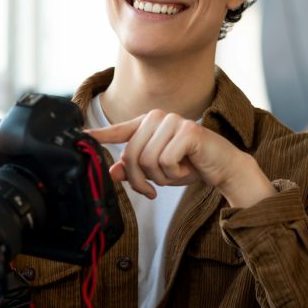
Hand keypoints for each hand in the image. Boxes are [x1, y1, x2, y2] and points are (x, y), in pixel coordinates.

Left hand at [86, 110, 274, 207]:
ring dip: (161, 177)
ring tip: (176, 173)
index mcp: (149, 123)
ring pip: (147, 160)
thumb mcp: (158, 172)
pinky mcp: (188, 131)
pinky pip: (166, 161)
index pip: (120, 130)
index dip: (101, 135)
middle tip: (152, 190)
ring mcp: (174, 121)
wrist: (224, 168)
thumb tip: (114, 172)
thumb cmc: (190, 166)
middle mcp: (159, 117)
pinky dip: (175, 174)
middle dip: (140, 179)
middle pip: (131, 155)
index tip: (83, 136)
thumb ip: (135, 170)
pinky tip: (187, 168)